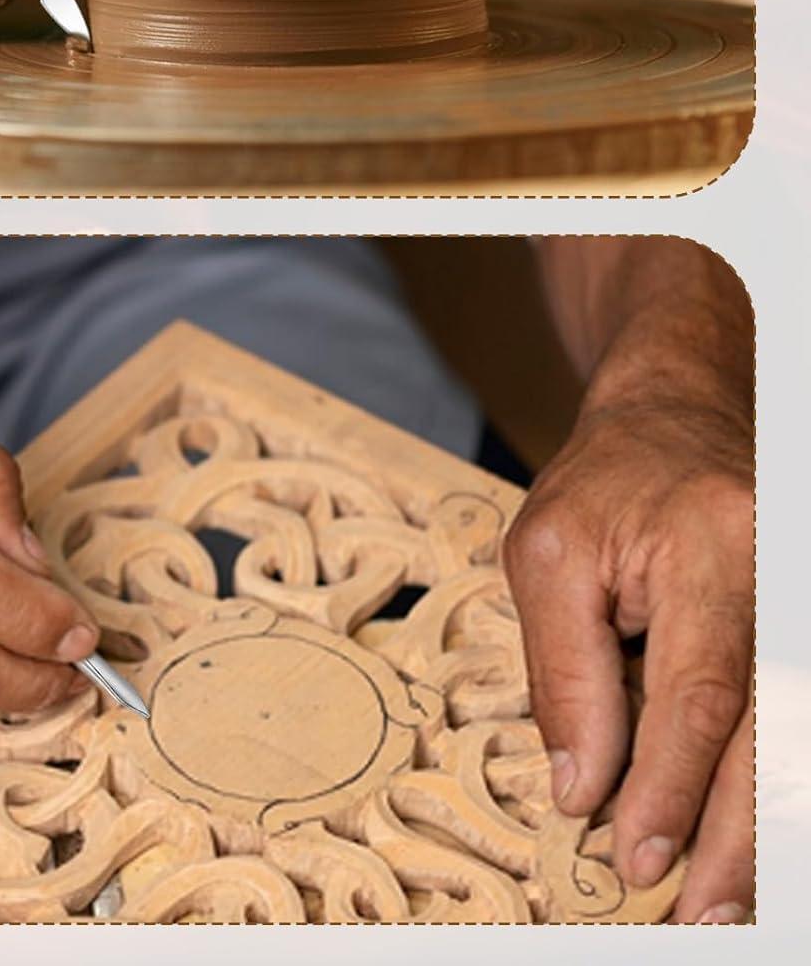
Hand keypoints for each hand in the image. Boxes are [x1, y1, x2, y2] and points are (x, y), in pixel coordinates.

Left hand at [502, 401, 752, 922]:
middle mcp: (778, 578)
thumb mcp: (546, 556)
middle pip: (772, 734)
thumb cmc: (602, 484)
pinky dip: (772, 784)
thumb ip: (565, 670)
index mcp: (710, 551)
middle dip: (736, 838)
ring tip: (728, 906)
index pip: (700, 693)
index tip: (635, 856)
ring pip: (794, 739)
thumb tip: (581, 786)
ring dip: (765, 831)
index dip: (669, 786)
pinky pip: (793, 718)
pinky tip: (751, 841)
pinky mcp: (800, 623)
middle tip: (698, 915)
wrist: (677, 417)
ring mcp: (801, 600)